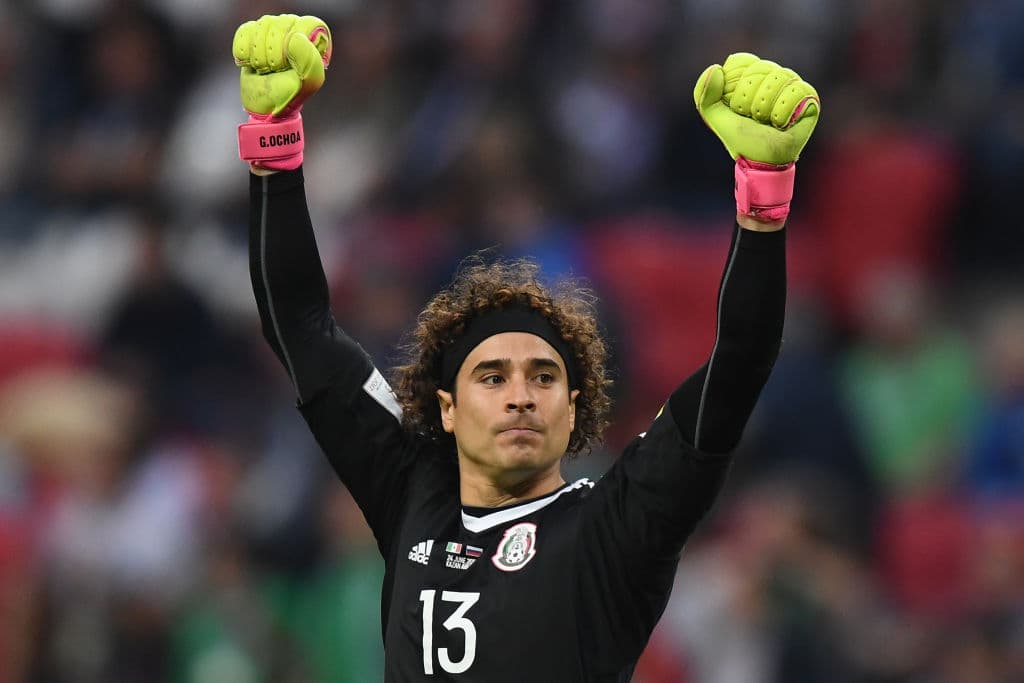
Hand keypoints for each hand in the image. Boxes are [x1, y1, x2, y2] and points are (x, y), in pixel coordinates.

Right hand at [234, 14, 331, 170]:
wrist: (265, 107)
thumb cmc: (290, 95)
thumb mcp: (308, 83)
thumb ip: (310, 61)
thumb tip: (295, 38)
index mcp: (313, 39)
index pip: (306, 24)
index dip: (295, 44)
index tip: (290, 64)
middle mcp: (294, 30)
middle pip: (281, 24)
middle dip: (276, 53)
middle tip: (276, 71)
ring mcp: (272, 31)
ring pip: (262, 26)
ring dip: (260, 55)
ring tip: (265, 69)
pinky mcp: (252, 35)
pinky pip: (245, 32)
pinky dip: (245, 52)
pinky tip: (251, 64)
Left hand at [694, 53, 818, 165]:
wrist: (763, 161)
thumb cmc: (742, 139)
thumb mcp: (717, 118)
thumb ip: (705, 96)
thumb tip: (716, 68)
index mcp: (752, 77)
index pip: (743, 62)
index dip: (737, 85)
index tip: (736, 106)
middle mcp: (773, 77)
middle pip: (760, 69)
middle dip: (750, 99)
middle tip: (752, 117)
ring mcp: (792, 86)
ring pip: (779, 78)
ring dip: (766, 108)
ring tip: (767, 121)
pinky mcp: (810, 99)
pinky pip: (796, 92)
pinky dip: (783, 112)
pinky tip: (782, 124)